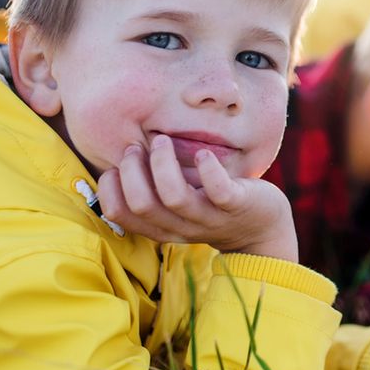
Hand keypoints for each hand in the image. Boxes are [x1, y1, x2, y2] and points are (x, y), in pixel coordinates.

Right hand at [95, 134, 297, 260]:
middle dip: (131, 170)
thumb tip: (119, 155)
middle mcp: (181, 226)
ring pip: (175, 197)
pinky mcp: (237, 206)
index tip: (115, 166)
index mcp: (161, 226)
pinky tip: (202, 154)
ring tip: (162, 140)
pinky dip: (208, 170)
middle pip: (141, 204)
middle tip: (137, 146)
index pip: (119, 214)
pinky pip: (219, 191)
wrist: (261, 228)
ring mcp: (210, 217)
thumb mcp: (178, 203)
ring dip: (163, 164)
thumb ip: (153, 189)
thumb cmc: (211, 205)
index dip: (108, 188)